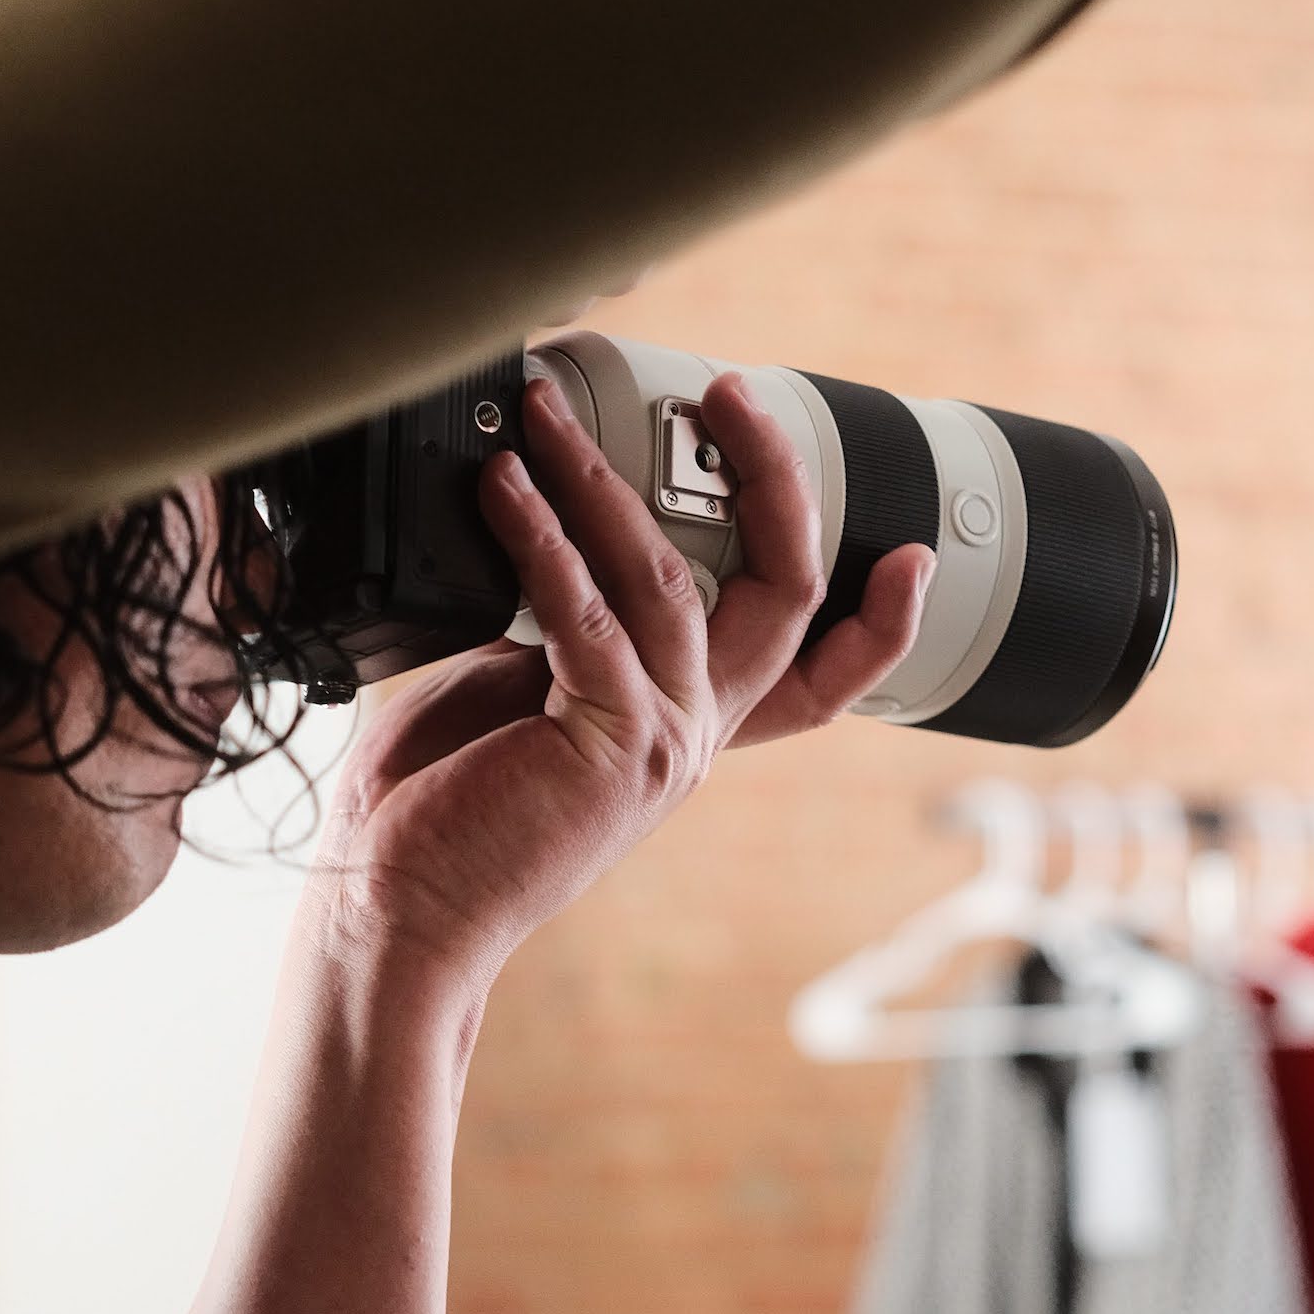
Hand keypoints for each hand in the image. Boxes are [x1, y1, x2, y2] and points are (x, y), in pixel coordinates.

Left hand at [308, 368, 930, 991]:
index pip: (817, 678)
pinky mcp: (607, 736)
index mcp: (682, 726)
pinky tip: (504, 488)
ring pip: (671, 574)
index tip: (913, 555)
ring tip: (545, 416)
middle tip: (732, 393)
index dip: (881, 622)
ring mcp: (660, 736)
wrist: (400, 920)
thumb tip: (541, 528)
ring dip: (599, 476)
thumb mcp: (512, 697)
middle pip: (786, 591)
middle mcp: (692, 731)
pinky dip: (540, 535)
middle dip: (775, 478)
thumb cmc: (433, 818)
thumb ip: (556, 626)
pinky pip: (584, 607)